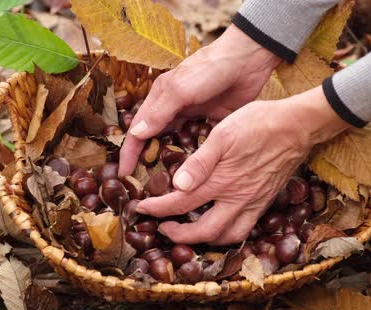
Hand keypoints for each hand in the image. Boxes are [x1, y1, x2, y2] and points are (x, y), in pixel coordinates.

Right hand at [118, 25, 281, 175]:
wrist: (247, 61)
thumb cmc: (209, 69)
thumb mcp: (180, 89)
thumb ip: (160, 111)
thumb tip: (137, 134)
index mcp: (160, 100)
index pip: (138, 131)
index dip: (129, 153)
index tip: (124, 174)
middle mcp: (173, 111)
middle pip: (155, 142)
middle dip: (148, 163)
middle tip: (145, 188)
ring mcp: (193, 119)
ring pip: (176, 147)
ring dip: (172, 164)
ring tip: (170, 188)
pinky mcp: (211, 124)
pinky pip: (199, 146)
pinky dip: (195, 159)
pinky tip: (196, 175)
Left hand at [136, 86, 350, 244]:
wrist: (297, 126)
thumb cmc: (258, 123)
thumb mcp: (223, 133)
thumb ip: (200, 162)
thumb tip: (178, 185)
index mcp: (222, 181)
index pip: (182, 203)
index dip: (158, 209)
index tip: (142, 207)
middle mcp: (238, 199)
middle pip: (205, 231)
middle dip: (180, 235)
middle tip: (163, 227)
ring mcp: (254, 203)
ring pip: (227, 236)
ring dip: (205, 240)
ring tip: (189, 231)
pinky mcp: (265, 201)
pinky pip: (244, 229)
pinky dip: (227, 233)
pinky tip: (219, 223)